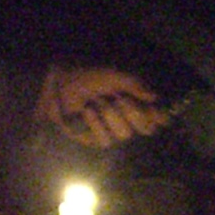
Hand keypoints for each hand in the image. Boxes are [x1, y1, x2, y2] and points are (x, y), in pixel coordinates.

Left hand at [35, 63, 166, 146]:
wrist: (55, 82)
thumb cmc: (83, 74)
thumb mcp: (110, 74)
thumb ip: (133, 84)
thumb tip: (154, 96)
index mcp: (135, 100)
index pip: (156, 116)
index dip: (159, 117)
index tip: (156, 112)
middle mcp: (126, 117)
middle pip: (145, 129)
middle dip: (134, 114)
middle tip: (120, 99)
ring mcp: (111, 129)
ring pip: (124, 134)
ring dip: (111, 116)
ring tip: (97, 101)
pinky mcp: (94, 138)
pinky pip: (104, 140)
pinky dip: (96, 125)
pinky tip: (87, 111)